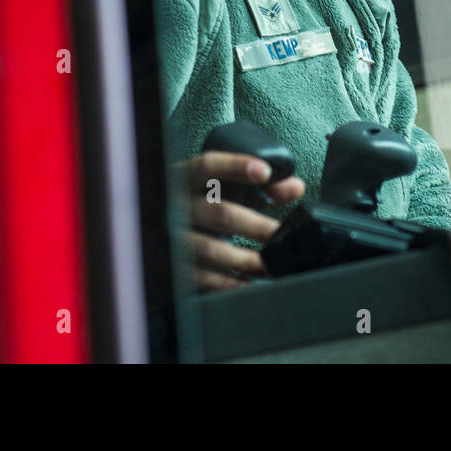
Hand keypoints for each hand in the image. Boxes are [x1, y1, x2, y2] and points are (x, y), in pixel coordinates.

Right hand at [181, 151, 305, 291]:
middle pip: (220, 214)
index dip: (236, 167)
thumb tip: (295, 187)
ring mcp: (174, 236)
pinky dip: (226, 282)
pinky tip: (247, 283)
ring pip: (212, 249)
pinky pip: (201, 276)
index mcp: (186, 178)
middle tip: (282, 235)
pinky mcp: (174, 265)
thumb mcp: (223, 189)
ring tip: (272, 265)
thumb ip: (258, 187)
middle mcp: (178, 206)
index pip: (208, 166)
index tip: (265, 172)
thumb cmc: (198, 202)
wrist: (154, 224)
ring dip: (247, 259)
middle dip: (256, 227)